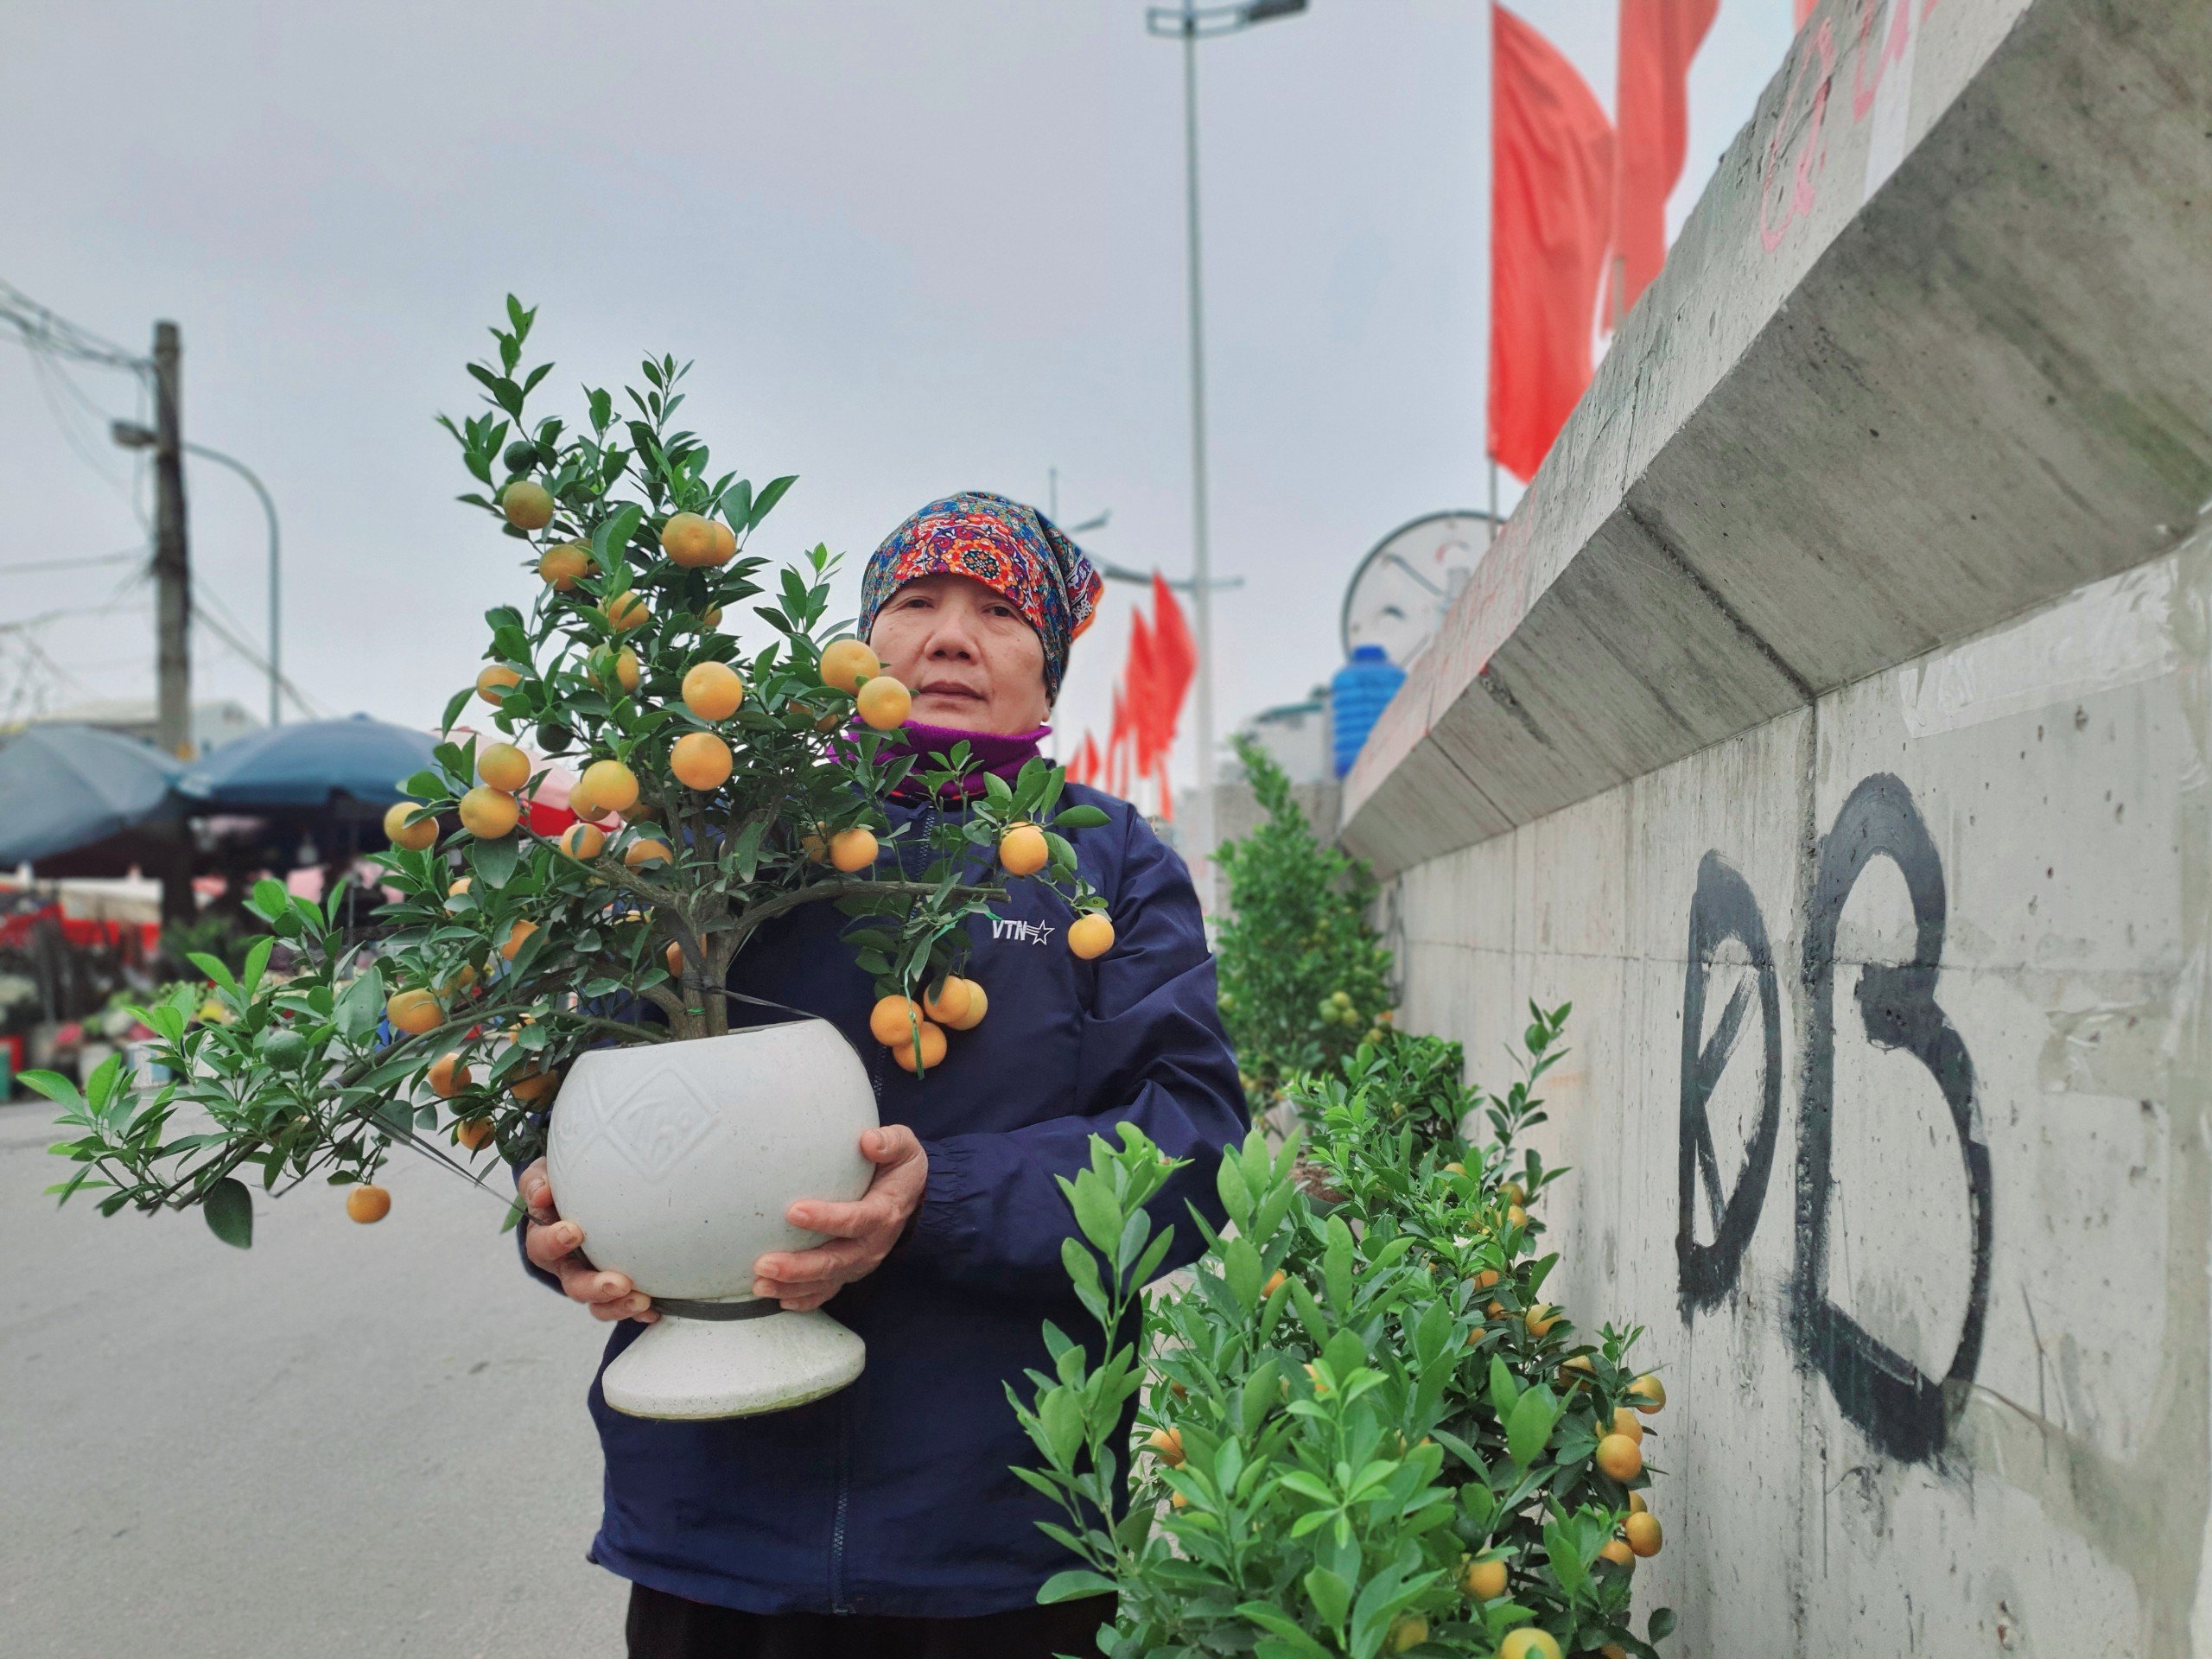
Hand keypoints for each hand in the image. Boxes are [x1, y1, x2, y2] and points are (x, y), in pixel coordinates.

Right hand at [518, 1157, 657, 1323]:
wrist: (585, 1190)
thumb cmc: (561, 1184)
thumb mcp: (545, 1175)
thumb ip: (538, 1182)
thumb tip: (541, 1193)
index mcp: (545, 1239)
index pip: (542, 1246)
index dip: (554, 1243)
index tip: (573, 1232)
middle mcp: (566, 1265)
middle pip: (573, 1284)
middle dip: (594, 1286)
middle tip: (618, 1283)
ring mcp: (591, 1278)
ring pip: (599, 1303)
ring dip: (618, 1305)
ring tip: (642, 1300)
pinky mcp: (616, 1286)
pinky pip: (624, 1304)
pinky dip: (638, 1311)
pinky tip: (653, 1310)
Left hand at [752, 1126, 927, 1311]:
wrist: (912, 1195)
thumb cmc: (899, 1166)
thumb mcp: (906, 1147)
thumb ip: (890, 1142)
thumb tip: (867, 1140)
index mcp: (884, 1212)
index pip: (856, 1220)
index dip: (826, 1218)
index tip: (793, 1211)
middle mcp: (873, 1244)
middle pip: (835, 1261)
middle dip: (798, 1266)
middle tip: (763, 1263)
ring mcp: (860, 1262)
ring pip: (826, 1280)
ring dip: (792, 1285)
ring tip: (759, 1284)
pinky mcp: (849, 1270)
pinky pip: (827, 1291)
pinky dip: (804, 1299)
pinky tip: (778, 1298)